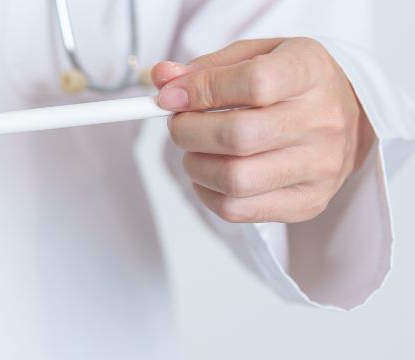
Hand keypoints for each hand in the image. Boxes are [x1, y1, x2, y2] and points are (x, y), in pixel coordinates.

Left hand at [152, 38, 375, 222]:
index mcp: (310, 73)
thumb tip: (164, 80)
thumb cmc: (292, 83)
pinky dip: (207, 193)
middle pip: (237, 136)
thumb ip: (207, 67)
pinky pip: (237, 209)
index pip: (252, 84)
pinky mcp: (308, 201)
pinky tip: (210, 173)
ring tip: (196, 149)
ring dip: (195, 165)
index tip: (172, 96)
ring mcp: (319, 167)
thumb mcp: (255, 56)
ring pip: (234, 179)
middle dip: (188, 132)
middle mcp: (323, 121)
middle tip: (179, 125)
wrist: (346, 116)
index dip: (201, 91)